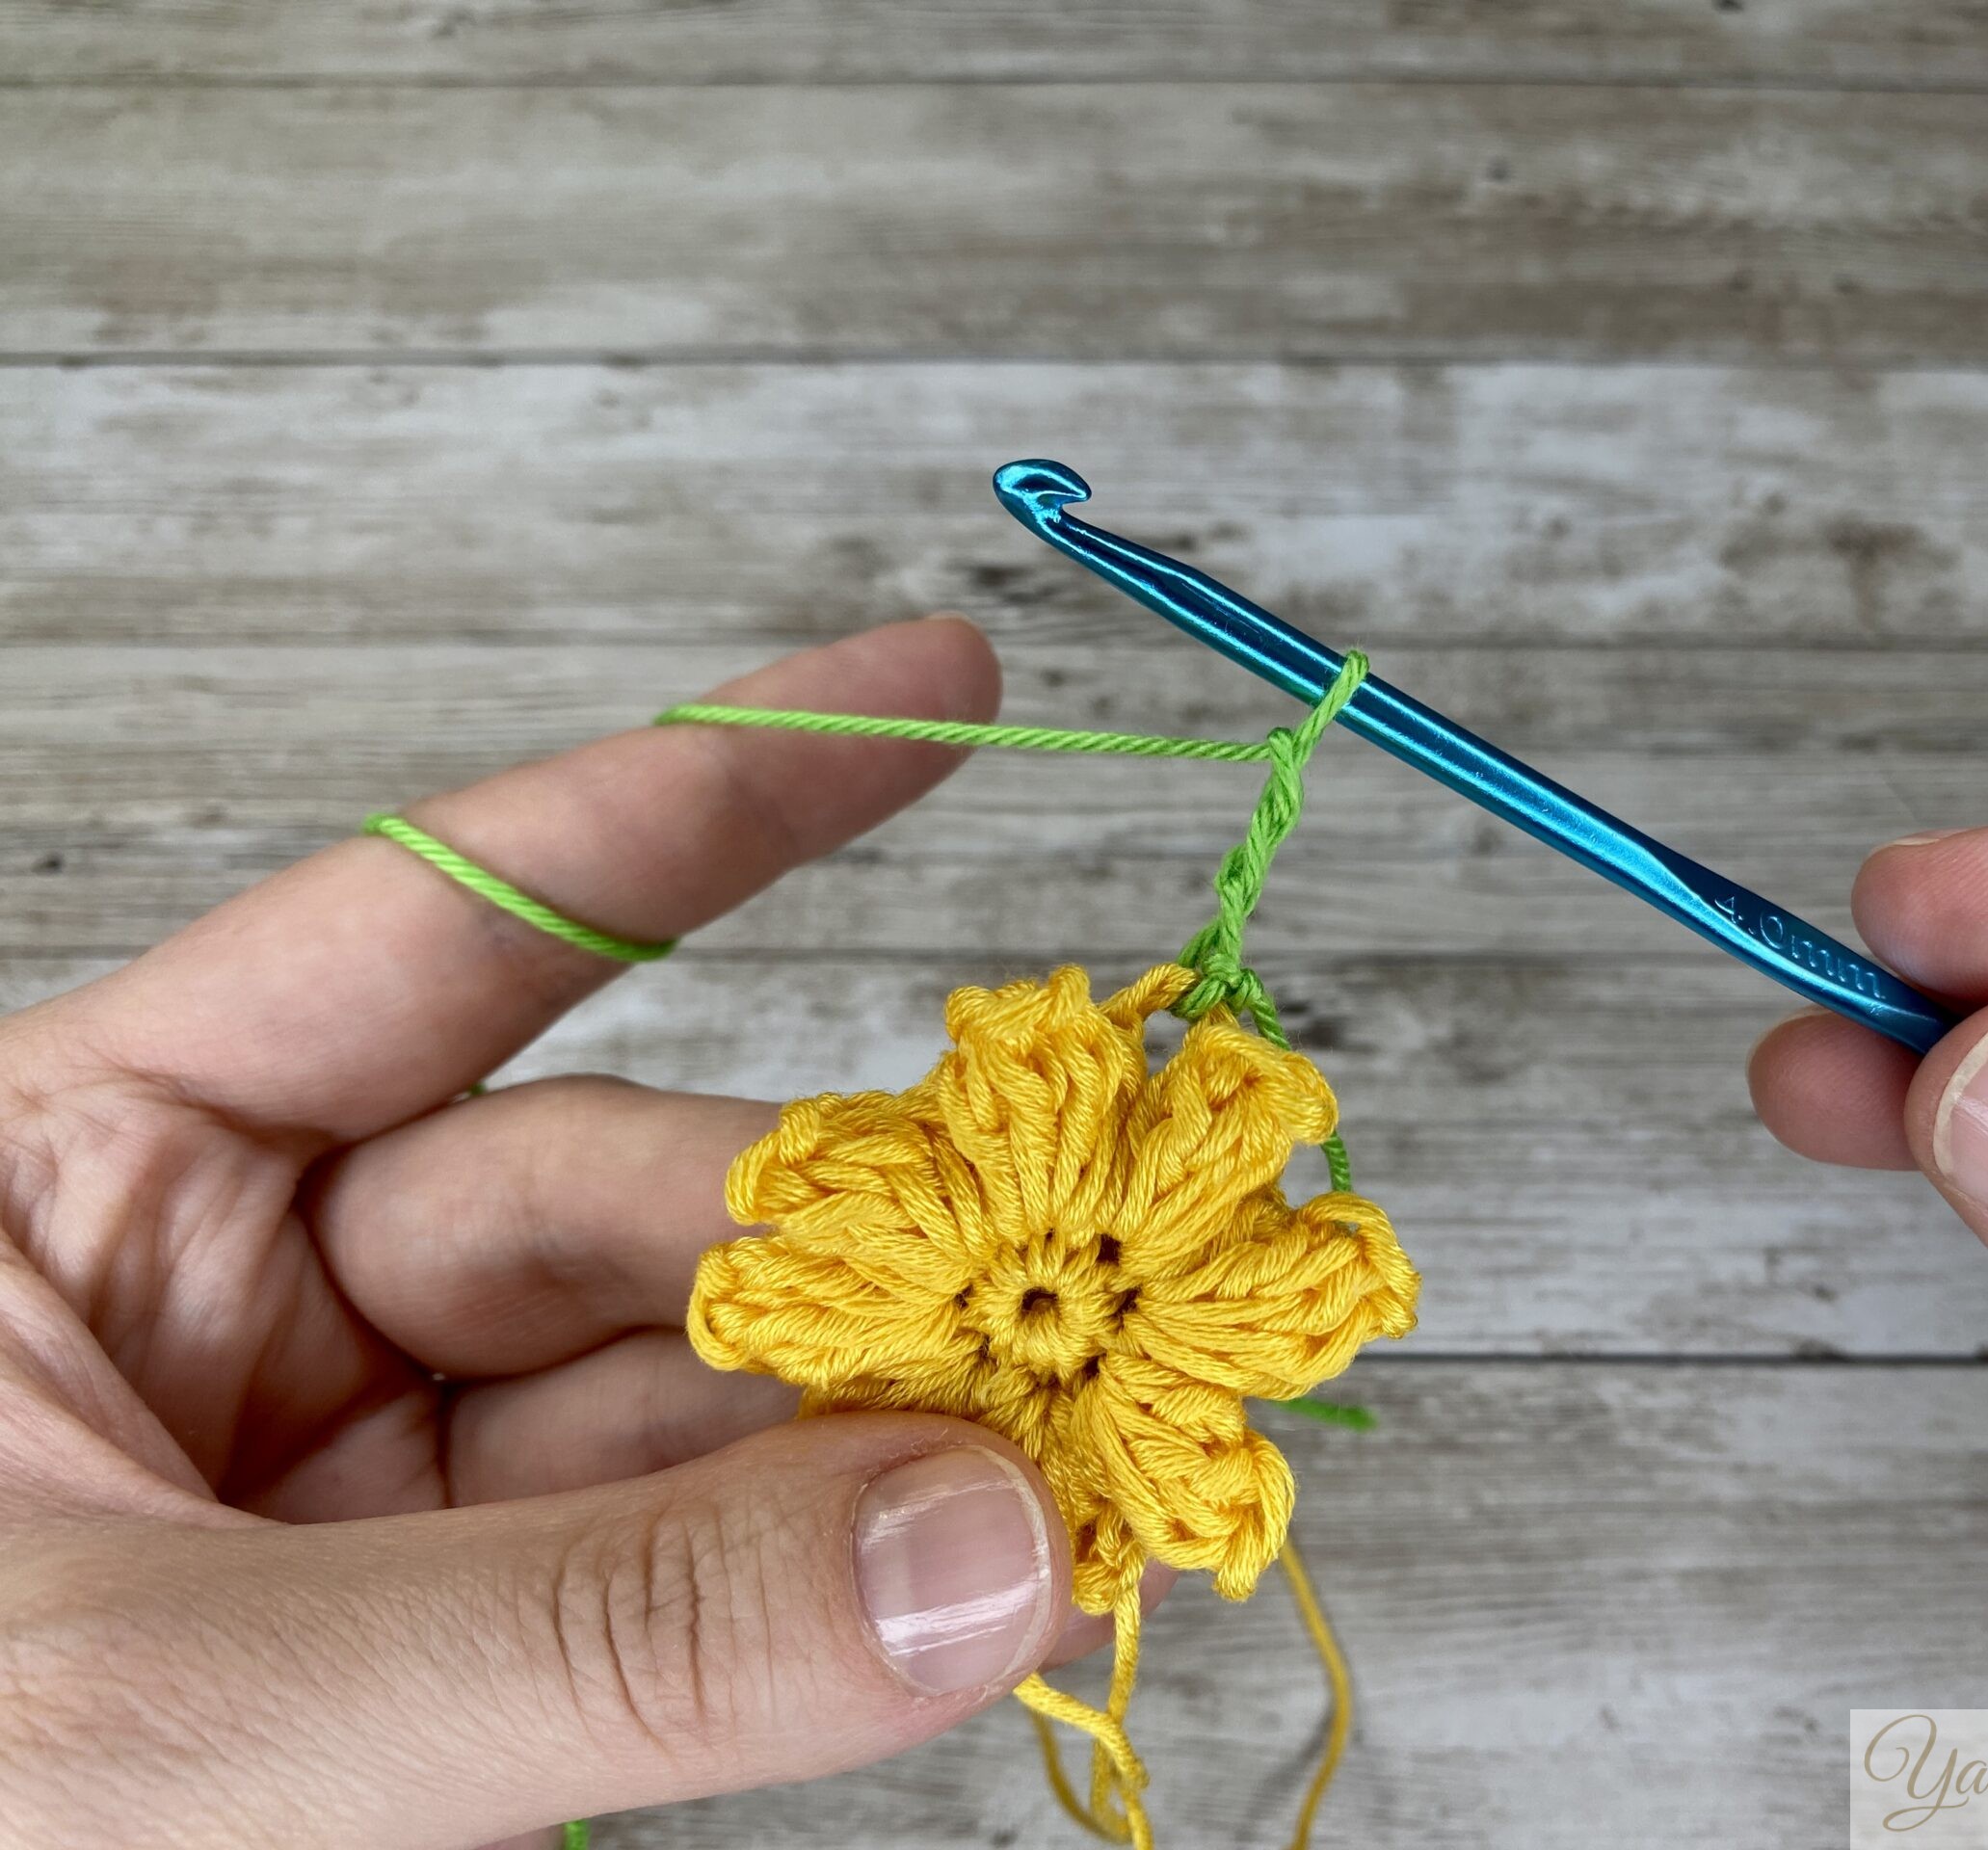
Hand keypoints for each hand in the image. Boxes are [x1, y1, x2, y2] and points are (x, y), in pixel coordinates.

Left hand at [0, 619, 1131, 1848]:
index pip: (441, 925)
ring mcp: (339, 1485)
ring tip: (1060, 1457)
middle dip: (843, 1238)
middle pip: (607, 1194)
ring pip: (676, 1391)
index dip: (711, 797)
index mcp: (66, 1180)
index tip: (945, 697)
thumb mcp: (165, 1727)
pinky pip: (678, 1568)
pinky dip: (829, 1577)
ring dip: (875, 1425)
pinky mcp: (432, 1658)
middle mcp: (219, 1296)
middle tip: (1072, 1286)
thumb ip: (584, 1636)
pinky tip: (961, 1568)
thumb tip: (983, 1541)